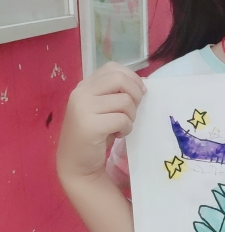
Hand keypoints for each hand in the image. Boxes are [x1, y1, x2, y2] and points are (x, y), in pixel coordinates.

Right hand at [57, 62, 145, 181]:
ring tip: (122, 126)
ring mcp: (83, 108)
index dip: (131, 78)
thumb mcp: (102, 108)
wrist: (76, 163)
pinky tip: (118, 134)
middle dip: (135, 94)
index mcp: (84, 86)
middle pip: (120, 79)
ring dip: (131, 116)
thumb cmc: (93, 135)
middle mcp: (81, 93)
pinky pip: (122, 119)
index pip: (112, 68)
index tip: (139, 93)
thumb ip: (114, 94)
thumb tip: (141, 86)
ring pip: (124, 101)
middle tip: (133, 111)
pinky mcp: (90, 125)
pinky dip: (127, 128)